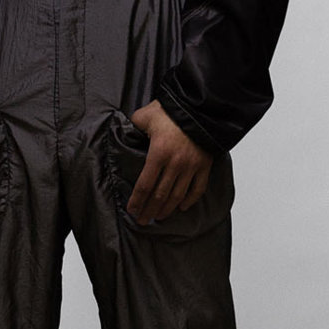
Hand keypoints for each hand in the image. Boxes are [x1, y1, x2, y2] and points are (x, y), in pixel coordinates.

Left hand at [126, 100, 213, 223]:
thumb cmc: (171, 110)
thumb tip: (123, 131)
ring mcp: (191, 167)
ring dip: (167, 209)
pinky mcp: (205, 165)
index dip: (137, 201)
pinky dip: (190, 200)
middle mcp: (175, 164)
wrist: (200, 107)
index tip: (132, 210)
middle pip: (160, 195)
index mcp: (158, 154)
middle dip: (150, 210)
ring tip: (159, 217)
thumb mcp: (145, 116)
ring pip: (177, 195)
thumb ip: (133, 126)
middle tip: (143, 221)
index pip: (144, 185)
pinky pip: (198, 188)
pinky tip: (181, 207)